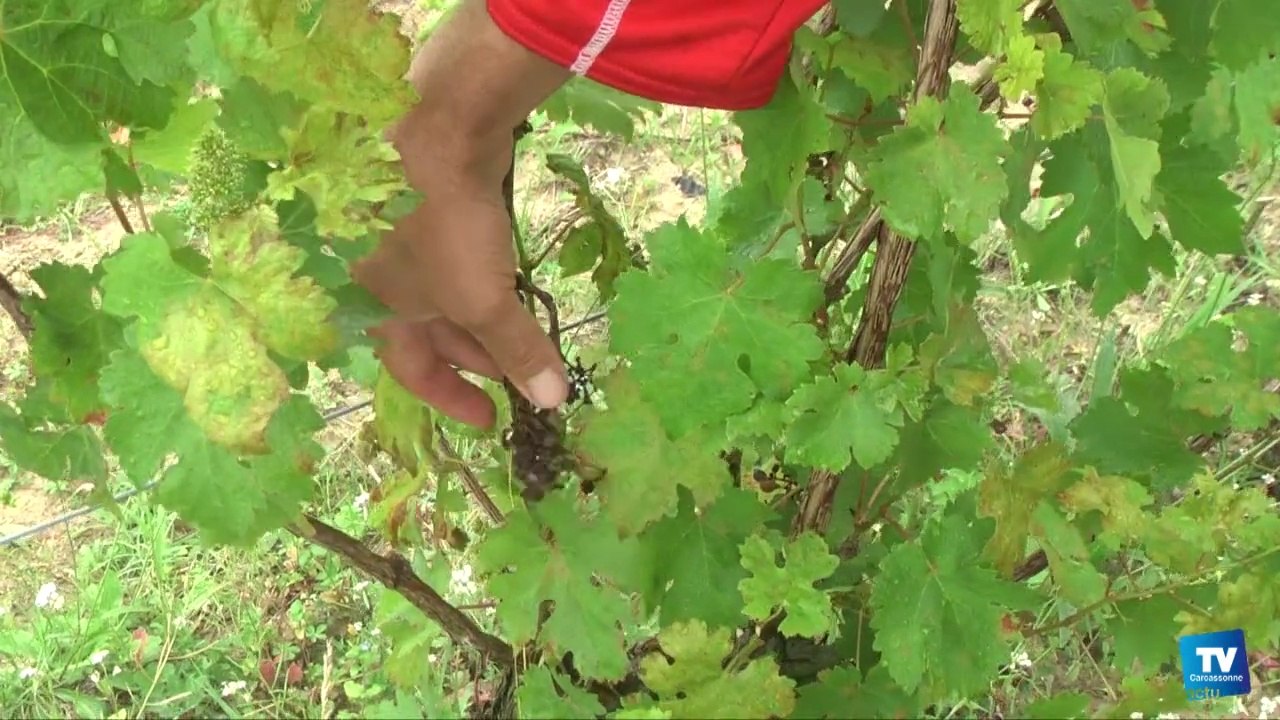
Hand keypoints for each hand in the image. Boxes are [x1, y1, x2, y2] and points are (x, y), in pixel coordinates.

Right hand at [351, 0, 572, 427]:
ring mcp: (403, 240)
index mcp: (376, 307)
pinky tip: (511, 285)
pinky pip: (457, 264)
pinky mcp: (432, 208)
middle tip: (516, 376)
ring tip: (524, 338)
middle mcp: (381, 277)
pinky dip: (484, 283)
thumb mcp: (483, 303)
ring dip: (485, 322)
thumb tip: (551, 402)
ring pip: (446, 297)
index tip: (490, 420)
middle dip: (476, 359)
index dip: (452, 399)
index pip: (411, 370)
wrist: (441, 131)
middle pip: (430, 334)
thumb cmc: (446, 229)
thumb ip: (517, 353)